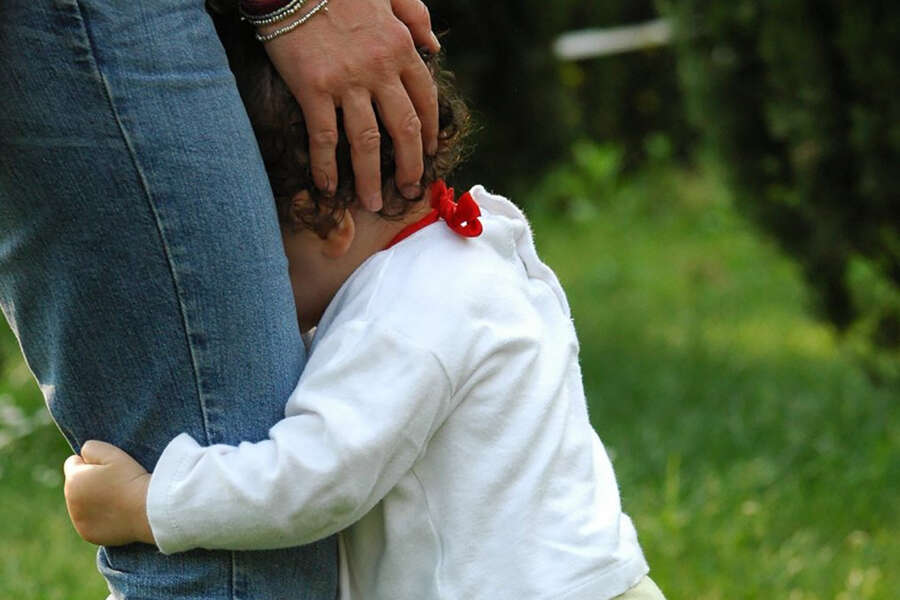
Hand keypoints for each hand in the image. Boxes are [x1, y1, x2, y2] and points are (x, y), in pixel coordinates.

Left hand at [63, 440, 154, 546]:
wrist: (148, 510)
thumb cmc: (131, 478)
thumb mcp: (112, 452)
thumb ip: (91, 447)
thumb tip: (83, 454)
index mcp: (73, 480)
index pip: (72, 463)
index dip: (91, 461)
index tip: (109, 467)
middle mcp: (70, 502)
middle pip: (76, 485)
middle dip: (90, 482)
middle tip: (116, 483)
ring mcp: (78, 521)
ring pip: (82, 504)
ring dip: (93, 500)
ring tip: (118, 498)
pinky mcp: (88, 535)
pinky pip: (90, 522)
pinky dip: (99, 518)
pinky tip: (117, 513)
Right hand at [262, 0, 440, 210]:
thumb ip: (416, 16)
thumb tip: (435, 46)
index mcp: (400, 48)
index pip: (425, 100)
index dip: (428, 131)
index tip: (428, 151)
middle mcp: (379, 70)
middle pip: (404, 129)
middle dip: (410, 165)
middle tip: (409, 189)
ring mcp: (347, 82)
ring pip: (367, 142)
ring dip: (371, 177)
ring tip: (371, 203)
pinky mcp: (313, 89)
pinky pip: (324, 137)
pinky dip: (326, 166)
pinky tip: (327, 187)